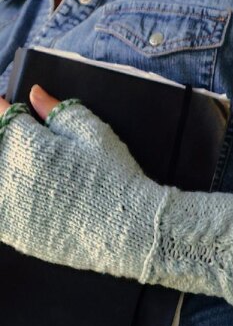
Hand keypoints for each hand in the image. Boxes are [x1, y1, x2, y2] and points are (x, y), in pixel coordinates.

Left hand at [0, 86, 232, 309]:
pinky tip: (30, 197)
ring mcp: (8, 208)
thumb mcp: (94, 135)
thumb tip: (35, 92)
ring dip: (7, 170)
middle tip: (33, 148)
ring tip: (37, 174)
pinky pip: (1, 211)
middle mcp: (7, 175)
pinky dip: (9, 199)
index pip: (3, 117)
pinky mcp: (14, 233)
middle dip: (8, 141)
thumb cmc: (114, 176)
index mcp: (26, 145)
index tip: (11, 109)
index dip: (7, 110)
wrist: (126, 228)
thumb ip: (60, 110)